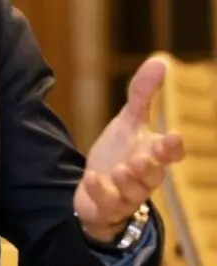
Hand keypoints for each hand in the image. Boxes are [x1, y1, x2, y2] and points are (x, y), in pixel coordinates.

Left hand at [74, 56, 185, 243]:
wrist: (97, 190)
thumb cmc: (120, 153)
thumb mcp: (128, 121)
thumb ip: (143, 94)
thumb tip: (161, 60)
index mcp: (152, 155)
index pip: (169, 153)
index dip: (172, 147)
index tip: (173, 136)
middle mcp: (143, 177)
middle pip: (153, 175)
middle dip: (151, 167)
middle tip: (144, 157)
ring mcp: (125, 194)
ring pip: (132, 191)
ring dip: (127, 180)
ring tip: (121, 169)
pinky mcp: (105, 206)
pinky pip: (106, 202)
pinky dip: (100, 191)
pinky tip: (92, 178)